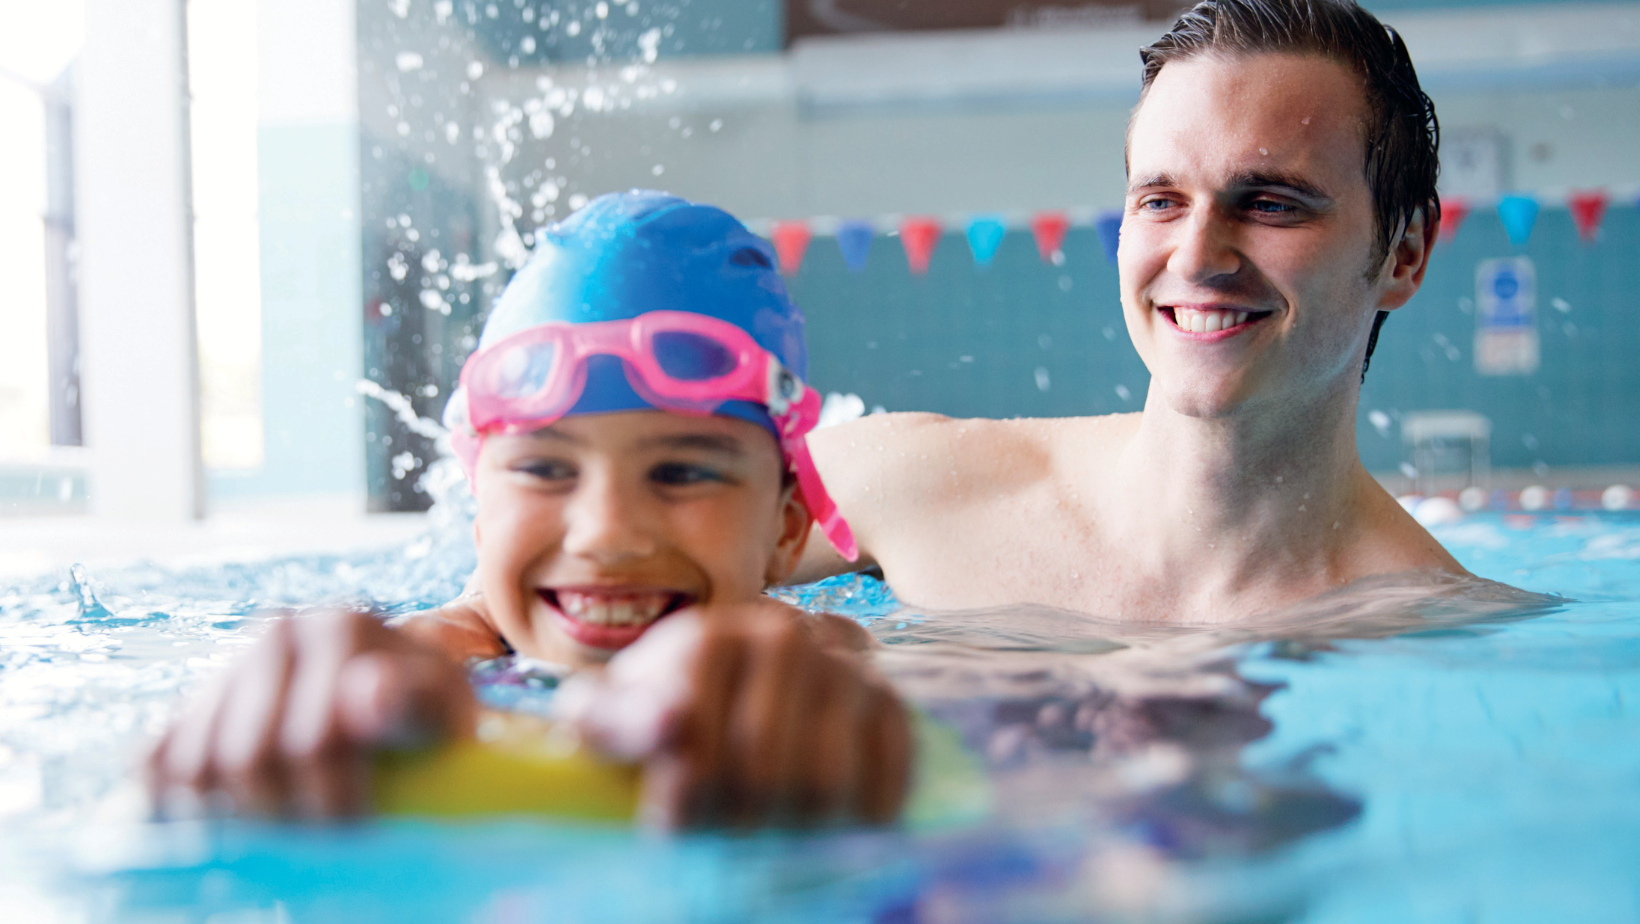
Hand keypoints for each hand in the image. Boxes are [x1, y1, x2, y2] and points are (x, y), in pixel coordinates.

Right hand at [145, 608, 476, 819]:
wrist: (395, 700)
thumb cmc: (427, 718)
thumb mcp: (443, 711)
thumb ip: (416, 701)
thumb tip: (366, 693)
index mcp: (340, 626)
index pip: (312, 740)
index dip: (334, 802)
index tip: (358, 828)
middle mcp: (276, 632)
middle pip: (246, 758)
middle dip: (286, 814)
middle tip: (320, 837)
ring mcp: (227, 664)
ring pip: (193, 765)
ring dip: (235, 816)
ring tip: (287, 826)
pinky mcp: (189, 703)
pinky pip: (154, 764)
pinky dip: (177, 804)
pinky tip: (229, 818)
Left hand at [555, 601, 910, 828]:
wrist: (744, 675)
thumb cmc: (665, 706)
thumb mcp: (614, 712)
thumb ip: (607, 719)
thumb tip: (670, 726)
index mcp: (709, 639)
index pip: (698, 755)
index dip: (682, 807)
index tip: (672, 819)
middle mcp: (783, 638)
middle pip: (763, 775)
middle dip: (736, 819)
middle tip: (723, 824)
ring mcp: (839, 667)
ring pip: (825, 785)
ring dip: (795, 824)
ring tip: (769, 820)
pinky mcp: (886, 700)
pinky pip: (887, 776)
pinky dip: (861, 813)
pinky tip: (827, 816)